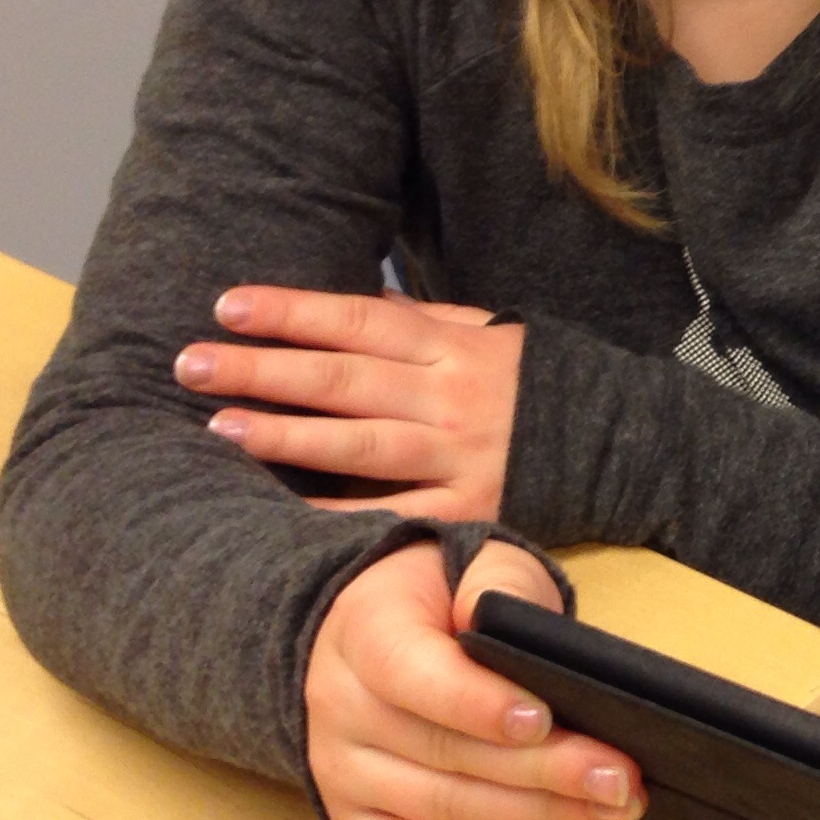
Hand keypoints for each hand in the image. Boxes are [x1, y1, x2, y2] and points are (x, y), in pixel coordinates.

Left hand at [180, 285, 522, 520]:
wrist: (627, 444)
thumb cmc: (543, 385)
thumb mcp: (492, 335)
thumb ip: (426, 323)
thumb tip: (350, 306)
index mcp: (454, 347)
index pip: (359, 320)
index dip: (292, 312)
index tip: (227, 306)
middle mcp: (452, 397)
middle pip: (344, 379)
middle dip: (263, 369)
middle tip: (192, 362)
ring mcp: (459, 457)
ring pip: (360, 444)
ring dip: (285, 435)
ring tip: (221, 426)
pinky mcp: (470, 510)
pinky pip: (392, 513)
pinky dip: (336, 514)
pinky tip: (280, 508)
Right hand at [305, 537, 638, 819]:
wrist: (378, 630)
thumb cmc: (444, 599)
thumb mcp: (477, 564)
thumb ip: (496, 585)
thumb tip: (499, 628)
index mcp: (363, 634)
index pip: (412, 675)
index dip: (477, 704)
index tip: (543, 720)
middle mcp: (339, 709)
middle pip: (443, 753)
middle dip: (543, 770)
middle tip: (619, 777)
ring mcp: (340, 773)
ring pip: (440, 811)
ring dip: (533, 817)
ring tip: (610, 806)